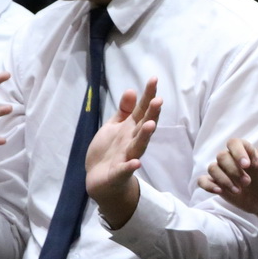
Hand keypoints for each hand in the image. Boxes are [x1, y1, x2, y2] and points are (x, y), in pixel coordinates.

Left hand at [84, 78, 161, 225]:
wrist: (99, 179)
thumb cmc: (109, 150)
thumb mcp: (115, 126)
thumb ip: (125, 110)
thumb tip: (132, 90)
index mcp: (131, 128)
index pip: (142, 109)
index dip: (148, 95)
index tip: (154, 79)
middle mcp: (133, 140)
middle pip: (144, 125)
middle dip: (151, 114)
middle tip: (158, 100)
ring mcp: (127, 156)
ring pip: (138, 145)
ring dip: (145, 136)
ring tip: (150, 125)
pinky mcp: (119, 172)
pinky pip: (125, 169)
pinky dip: (130, 167)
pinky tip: (136, 163)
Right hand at [198, 138, 257, 217]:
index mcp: (245, 151)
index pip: (233, 143)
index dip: (237, 152)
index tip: (247, 165)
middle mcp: (231, 159)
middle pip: (222, 156)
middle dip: (233, 171)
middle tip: (247, 182)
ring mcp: (223, 172)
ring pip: (212, 168)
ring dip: (224, 180)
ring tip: (238, 190)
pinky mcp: (216, 184)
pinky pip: (202, 181)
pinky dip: (207, 185)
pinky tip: (219, 191)